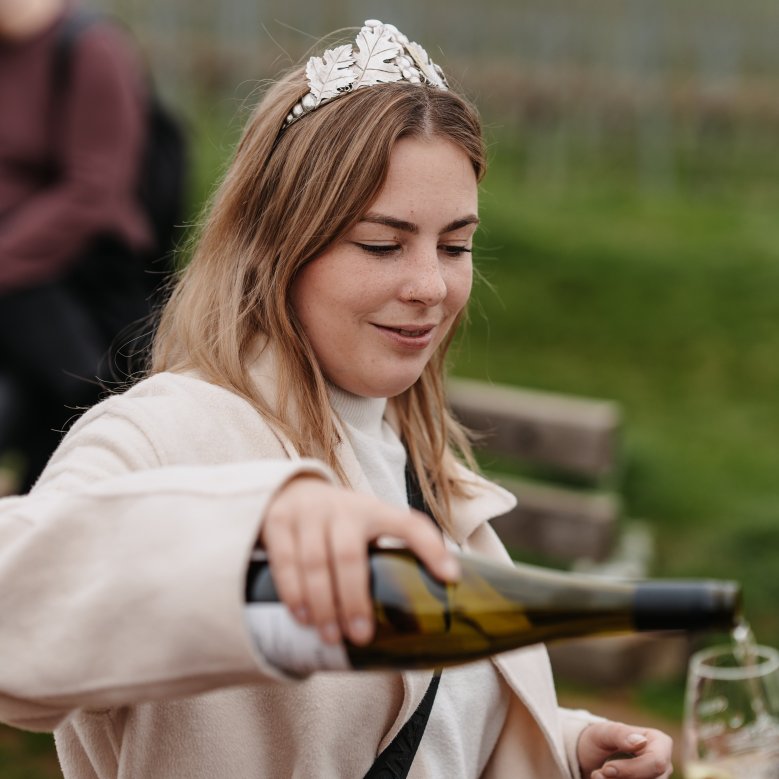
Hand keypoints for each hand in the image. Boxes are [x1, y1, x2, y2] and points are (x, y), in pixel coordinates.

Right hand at [258, 476, 459, 646]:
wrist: (290, 491)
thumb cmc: (340, 524)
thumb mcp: (368, 527)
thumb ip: (389, 557)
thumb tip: (425, 608)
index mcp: (374, 510)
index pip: (409, 524)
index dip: (431, 548)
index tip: (451, 578)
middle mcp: (342, 508)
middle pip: (350, 556)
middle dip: (356, 600)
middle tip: (362, 636)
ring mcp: (308, 513)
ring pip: (314, 562)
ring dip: (323, 604)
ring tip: (331, 636)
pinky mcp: (277, 520)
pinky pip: (284, 561)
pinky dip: (293, 592)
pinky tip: (302, 616)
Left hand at [577, 721, 672, 778]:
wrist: (593, 756)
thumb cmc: (601, 739)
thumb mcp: (604, 732)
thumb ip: (620, 734)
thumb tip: (641, 741)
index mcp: (660, 742)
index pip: (656, 762)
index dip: (632, 769)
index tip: (606, 769)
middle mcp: (664, 764)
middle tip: (598, 774)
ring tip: (599, 775)